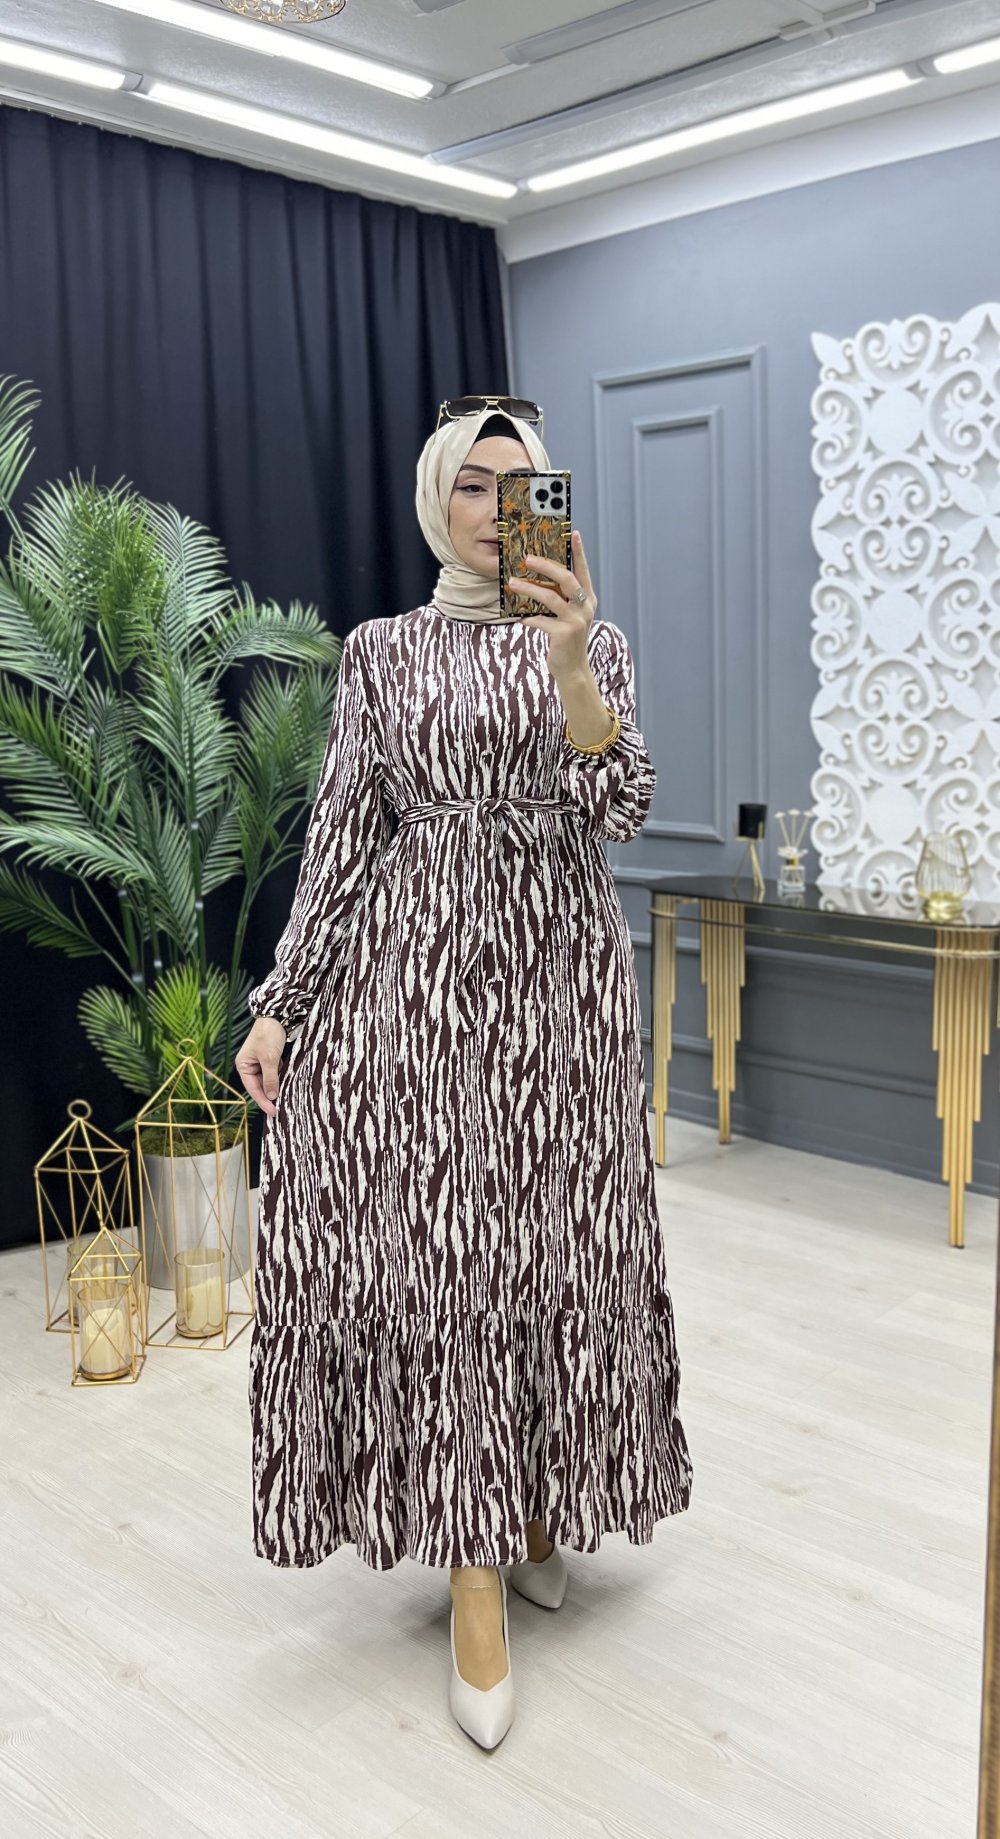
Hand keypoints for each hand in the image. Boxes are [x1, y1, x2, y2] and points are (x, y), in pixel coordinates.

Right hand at [235, 1016, 286, 1117]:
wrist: (276, 1015)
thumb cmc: (268, 1035)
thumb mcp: (269, 1059)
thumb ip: (270, 1079)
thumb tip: (272, 1096)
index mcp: (243, 1066)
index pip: (253, 1089)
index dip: (263, 1102)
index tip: (273, 1112)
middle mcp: (249, 1065)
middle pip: (259, 1086)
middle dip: (269, 1097)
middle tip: (280, 1110)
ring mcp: (259, 1062)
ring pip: (267, 1081)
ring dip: (275, 1089)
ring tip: (284, 1101)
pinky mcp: (269, 1059)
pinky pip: (273, 1074)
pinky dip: (279, 1080)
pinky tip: (286, 1087)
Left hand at [507, 530, 596, 679]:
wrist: (572, 669)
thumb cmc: (567, 639)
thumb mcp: (569, 615)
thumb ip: (562, 598)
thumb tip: (539, 578)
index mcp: (588, 599)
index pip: (583, 570)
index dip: (579, 552)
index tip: (574, 533)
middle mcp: (585, 608)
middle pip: (566, 579)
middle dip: (546, 566)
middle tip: (527, 558)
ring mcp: (575, 621)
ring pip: (550, 597)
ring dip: (528, 588)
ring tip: (512, 583)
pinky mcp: (563, 635)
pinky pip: (540, 620)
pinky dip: (528, 618)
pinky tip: (519, 617)